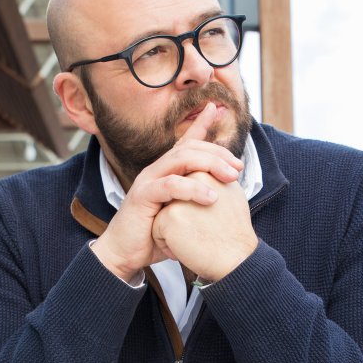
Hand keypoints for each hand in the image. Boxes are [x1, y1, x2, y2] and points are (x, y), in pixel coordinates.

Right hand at [90, 102, 243, 281]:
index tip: (217, 109)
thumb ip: (196, 203)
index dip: (200, 124)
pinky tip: (210, 197)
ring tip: (230, 177)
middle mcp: (156, 171)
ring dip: (209, 165)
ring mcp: (147, 181)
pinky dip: (192, 188)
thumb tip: (223, 200)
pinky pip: (169, 186)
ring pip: (180, 160)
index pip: (185, 143)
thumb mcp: (180, 215)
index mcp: (166, 172)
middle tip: (238, 166)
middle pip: (188, 148)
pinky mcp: (142, 196)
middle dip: (216, 153)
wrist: (124, 253)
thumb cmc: (153, 235)